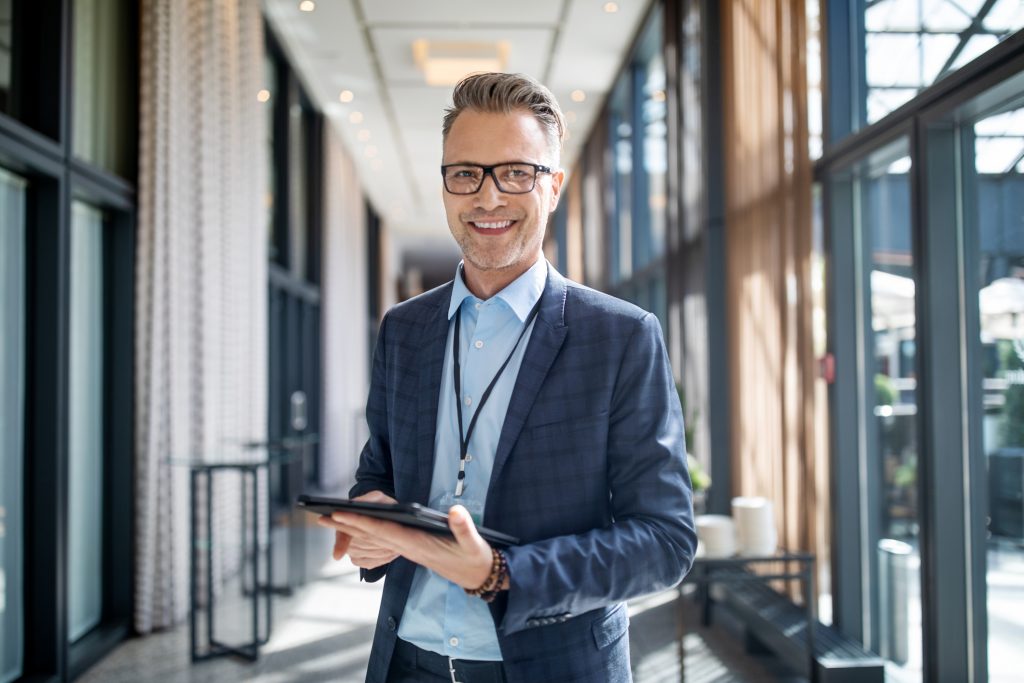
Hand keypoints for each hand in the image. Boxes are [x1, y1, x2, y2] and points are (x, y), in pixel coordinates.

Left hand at [320, 503, 495, 590]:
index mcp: (418, 545)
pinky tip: (358, 528)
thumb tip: (455, 510)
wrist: (478, 577)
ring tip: (331, 520)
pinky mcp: (412, 549)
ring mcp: (408, 550)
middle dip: (347, 527)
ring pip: (375, 539)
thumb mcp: (474, 544)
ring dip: (353, 530)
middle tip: (320, 517)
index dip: (361, 522)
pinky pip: (384, 540)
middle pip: (372, 536)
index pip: (384, 531)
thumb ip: (464, 528)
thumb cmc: (475, 559)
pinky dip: (368, 532)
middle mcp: (408, 548)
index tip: (340, 515)